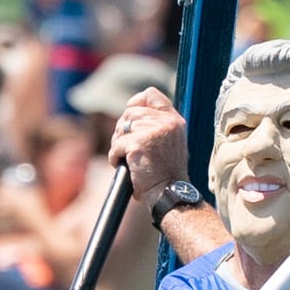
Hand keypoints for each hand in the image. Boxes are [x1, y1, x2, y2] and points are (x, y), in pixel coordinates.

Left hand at [110, 87, 187, 202]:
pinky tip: (125, 167)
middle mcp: (166, 123)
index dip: (136, 102)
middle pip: (130, 113)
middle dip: (123, 130)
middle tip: (127, 148)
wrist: (170, 194)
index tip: (129, 115)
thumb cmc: (166, 175)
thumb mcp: (169, 144)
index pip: (152, 95)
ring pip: (121, 129)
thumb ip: (156, 126)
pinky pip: (116, 146)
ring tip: (128, 160)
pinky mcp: (138, 144)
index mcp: (174, 121)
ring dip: (118, 145)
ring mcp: (153, 132)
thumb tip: (129, 116)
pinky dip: (115, 158)